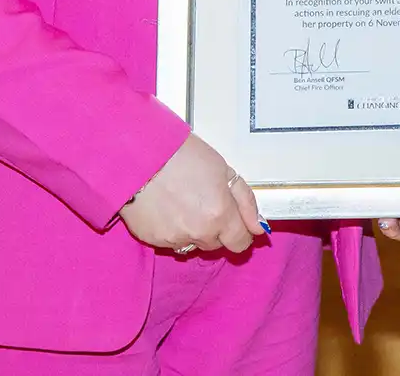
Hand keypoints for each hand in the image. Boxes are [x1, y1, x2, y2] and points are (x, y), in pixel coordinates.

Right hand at [120, 134, 267, 255]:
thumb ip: (245, 203)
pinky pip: (170, 242)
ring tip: (183, 203)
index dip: (241, 233)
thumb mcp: (224, 171)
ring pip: (192, 244)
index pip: (240, 243)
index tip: (236, 224)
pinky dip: (172, 230)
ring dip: (193, 231)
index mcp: (220, 215)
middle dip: (216, 229)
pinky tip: (166, 207)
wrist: (140, 156)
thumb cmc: (182, 156)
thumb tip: (259, 227)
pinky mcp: (152, 240)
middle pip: (216, 244)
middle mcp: (199, 232)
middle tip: (204, 203)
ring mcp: (174, 239)